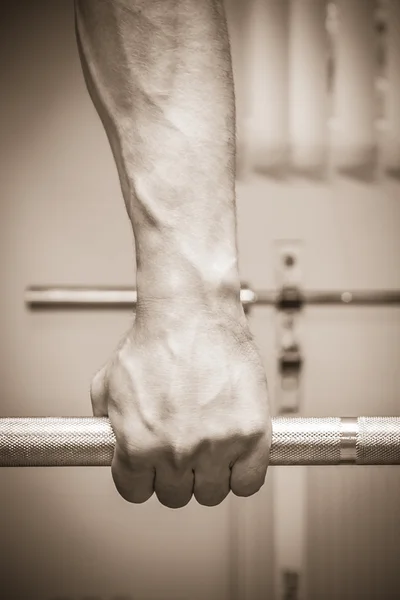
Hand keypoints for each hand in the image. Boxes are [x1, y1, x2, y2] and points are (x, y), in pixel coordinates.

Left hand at [90, 300, 270, 508]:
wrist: (192, 311)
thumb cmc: (154, 340)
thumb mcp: (109, 383)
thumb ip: (107, 422)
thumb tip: (109, 443)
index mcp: (137, 445)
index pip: (136, 491)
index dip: (144, 475)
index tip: (153, 465)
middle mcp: (175, 451)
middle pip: (175, 495)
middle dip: (176, 473)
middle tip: (183, 448)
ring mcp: (216, 445)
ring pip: (211, 492)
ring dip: (209, 474)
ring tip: (209, 445)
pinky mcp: (251, 434)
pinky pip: (248, 482)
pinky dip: (242, 473)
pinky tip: (235, 451)